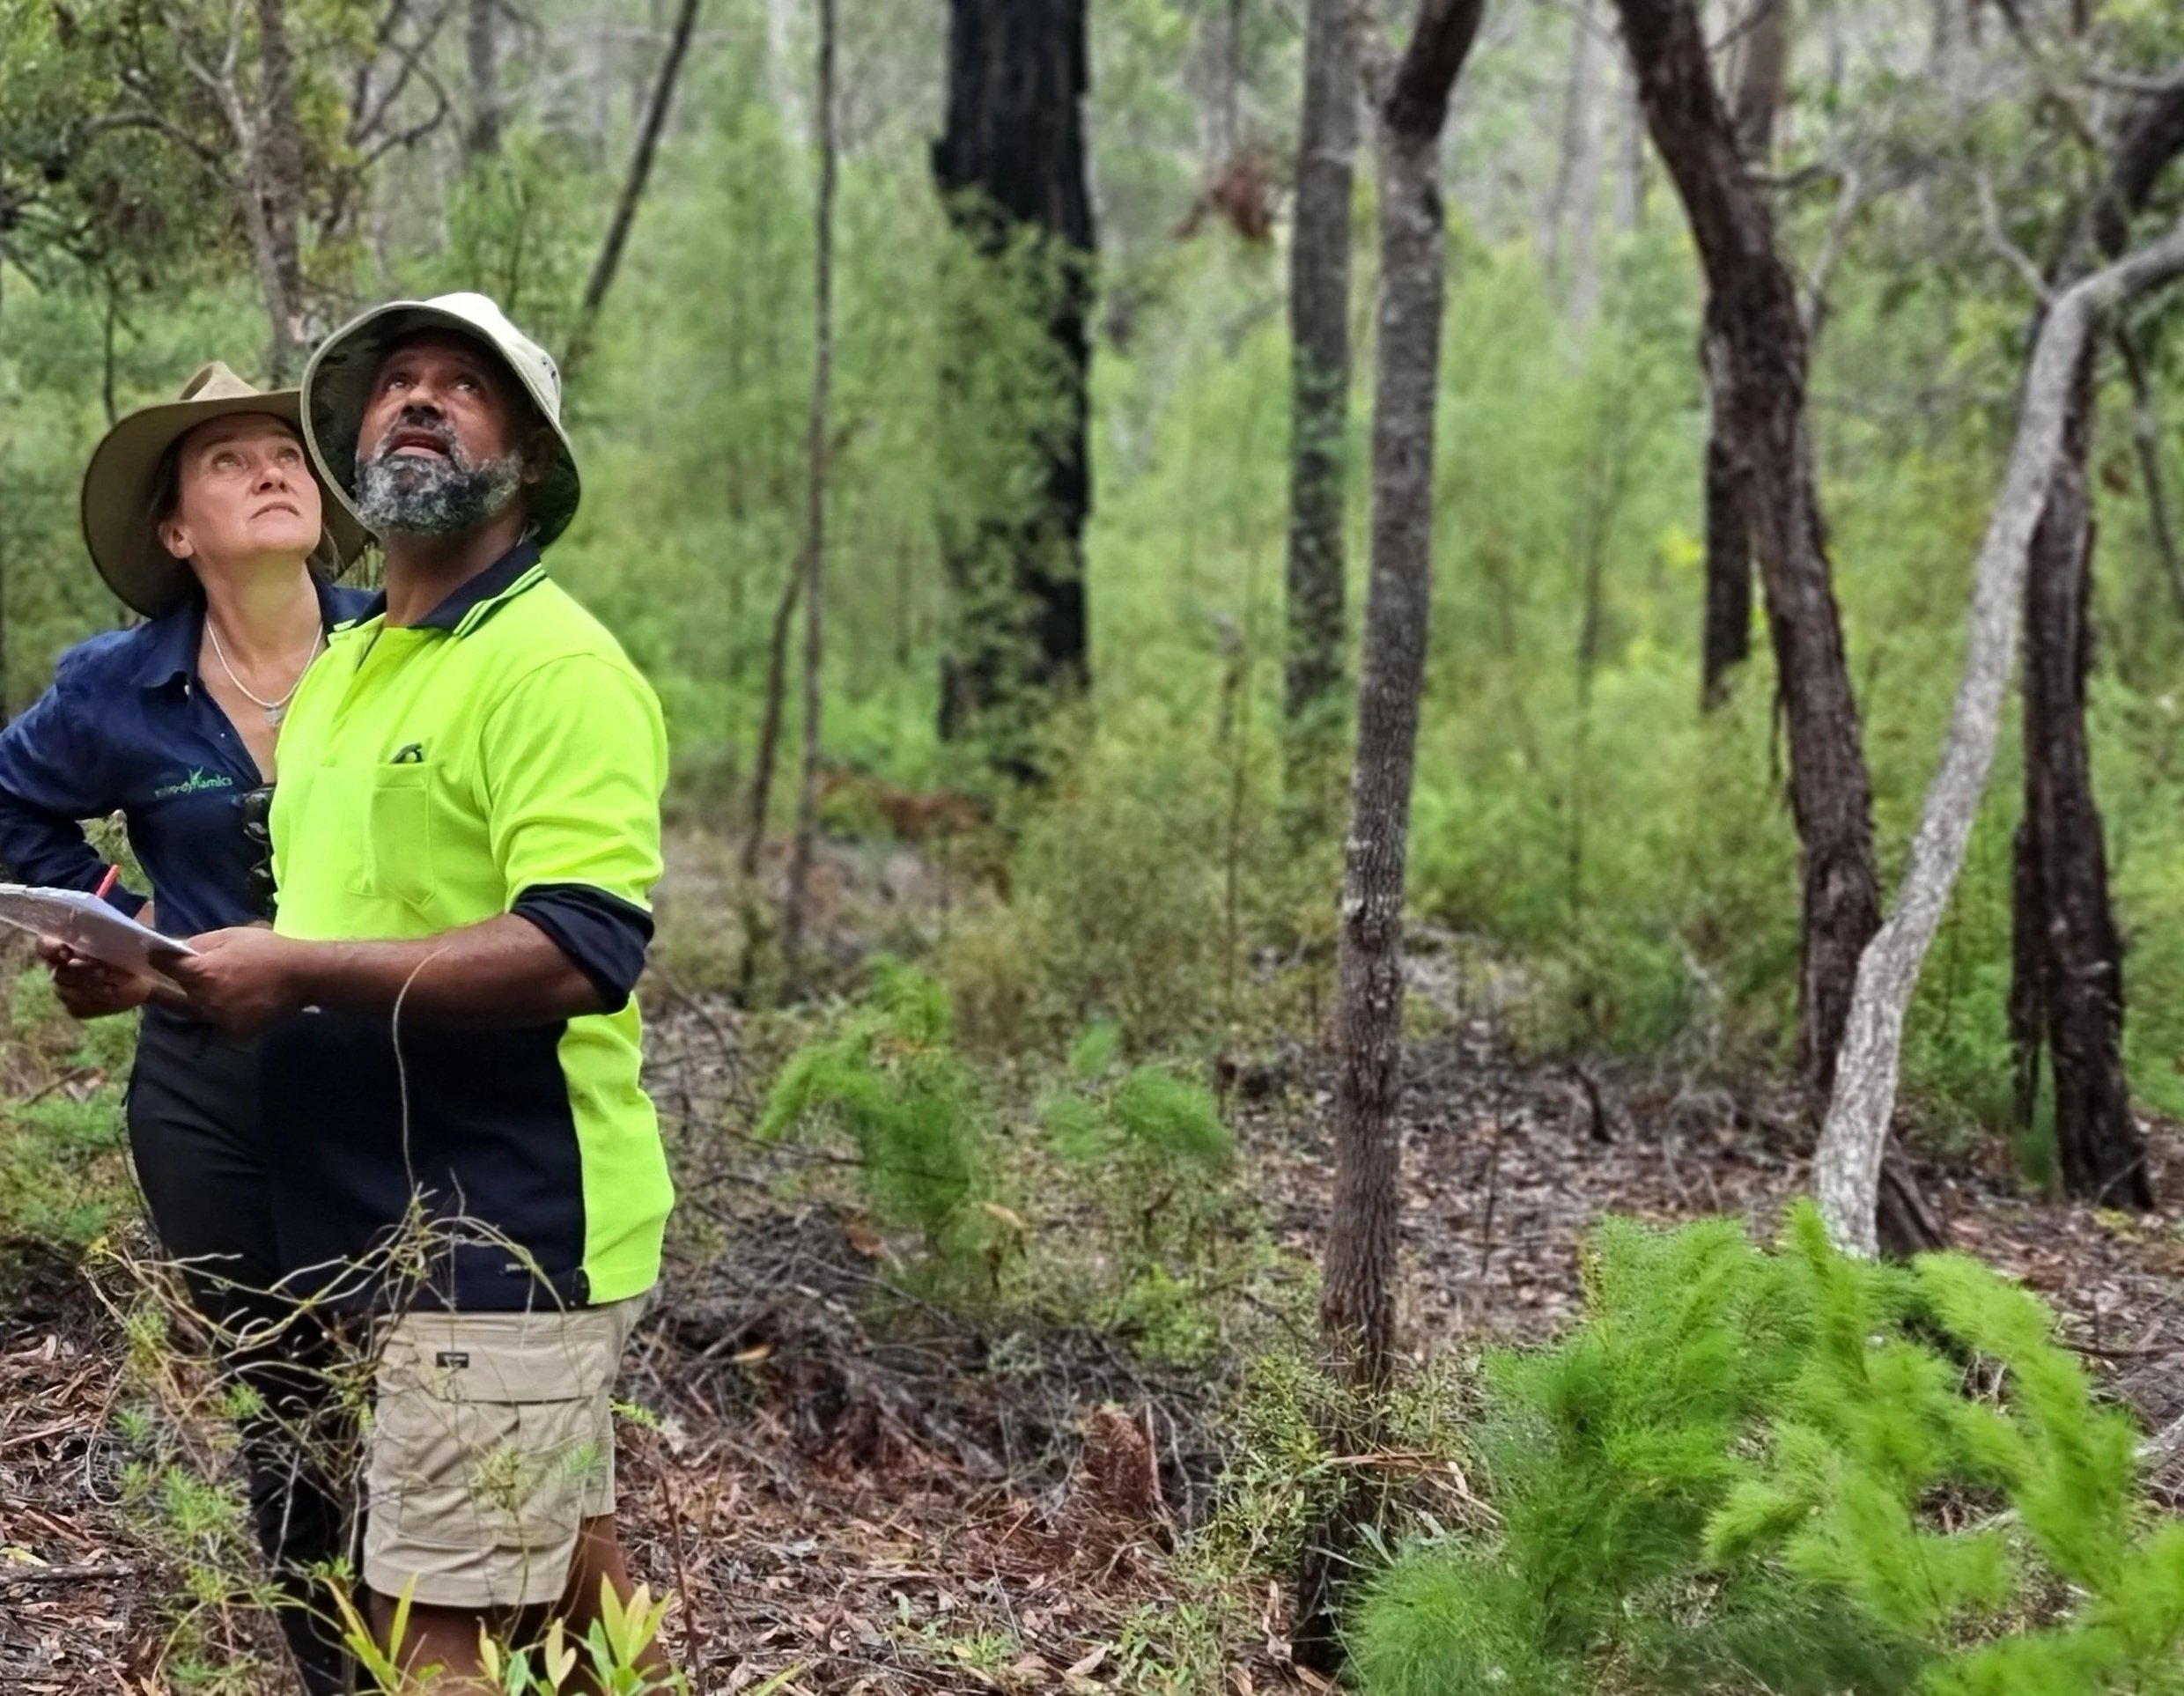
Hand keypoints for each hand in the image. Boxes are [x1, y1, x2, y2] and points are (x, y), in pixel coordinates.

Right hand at [37, 936, 154, 1020]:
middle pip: (59, 973)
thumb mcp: (123, 937)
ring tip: (111, 985)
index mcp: (63, 946)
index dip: (51, 949)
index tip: (67, 951)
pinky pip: (80, 1006)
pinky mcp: (77, 1007)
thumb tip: (119, 934)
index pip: (44, 946)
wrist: (144, 975)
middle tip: (102, 970)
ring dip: (90, 987)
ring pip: (68, 991)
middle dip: (81, 972)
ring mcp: (66, 990)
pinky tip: (113, 994)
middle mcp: (58, 969)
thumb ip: (113, 935)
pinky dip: (97, 1000)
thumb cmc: (127, 948)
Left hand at [156, 927, 310, 1034]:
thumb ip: (198, 942)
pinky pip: (220, 1018)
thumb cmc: (267, 949)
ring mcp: (219, 1017)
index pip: (164, 966)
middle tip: (213, 968)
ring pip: (201, 1005)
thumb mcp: (232, 935)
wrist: (303, 975)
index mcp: (201, 972)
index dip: (160, 958)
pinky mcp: (234, 1030)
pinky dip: (225, 1009)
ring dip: (208, 995)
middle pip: (184, 988)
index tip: (160, 955)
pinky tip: (244, 998)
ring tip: (233, 984)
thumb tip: (173, 949)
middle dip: (192, 978)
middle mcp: (204, 999)